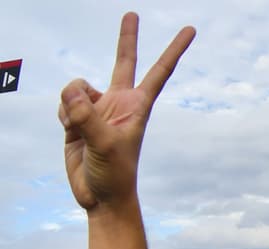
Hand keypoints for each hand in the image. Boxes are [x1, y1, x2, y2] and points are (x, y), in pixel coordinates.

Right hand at [58, 13, 194, 211]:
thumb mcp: (104, 145)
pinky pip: (63, 103)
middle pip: (123, 62)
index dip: (174, 50)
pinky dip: (64, 116)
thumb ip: (86, 116)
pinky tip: (73, 134)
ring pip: (76, 87)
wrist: (99, 196)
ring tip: (83, 131)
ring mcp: (97, 108)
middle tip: (133, 13)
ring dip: (72, 105)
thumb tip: (72, 88)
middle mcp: (119, 103)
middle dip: (127, 38)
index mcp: (137, 106)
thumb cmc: (114, 175)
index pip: (159, 72)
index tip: (191, 30)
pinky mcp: (78, 116)